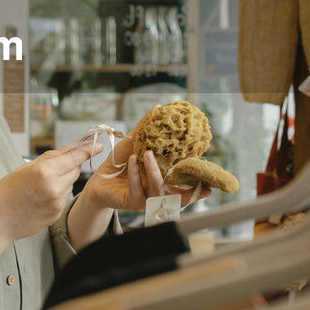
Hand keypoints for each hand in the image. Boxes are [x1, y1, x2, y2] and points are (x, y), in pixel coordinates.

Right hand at [0, 139, 102, 241]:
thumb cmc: (6, 192)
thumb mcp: (25, 168)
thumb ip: (51, 157)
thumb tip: (71, 148)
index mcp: (44, 171)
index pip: (74, 157)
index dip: (88, 150)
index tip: (98, 145)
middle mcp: (54, 187)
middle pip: (75, 170)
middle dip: (69, 165)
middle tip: (53, 167)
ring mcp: (57, 203)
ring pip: (70, 184)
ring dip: (63, 180)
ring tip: (40, 186)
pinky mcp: (57, 214)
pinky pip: (64, 197)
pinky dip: (57, 193)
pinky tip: (40, 197)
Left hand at [82, 132, 211, 211]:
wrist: (99, 180)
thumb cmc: (120, 162)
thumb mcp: (133, 143)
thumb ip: (146, 129)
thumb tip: (158, 107)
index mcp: (163, 179)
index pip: (183, 186)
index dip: (196, 188)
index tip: (210, 186)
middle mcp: (158, 191)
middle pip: (175, 192)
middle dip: (184, 185)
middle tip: (184, 164)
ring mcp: (146, 198)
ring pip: (156, 187)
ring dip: (153, 170)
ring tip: (147, 154)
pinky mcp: (133, 202)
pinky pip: (137, 188)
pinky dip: (135, 174)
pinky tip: (133, 161)